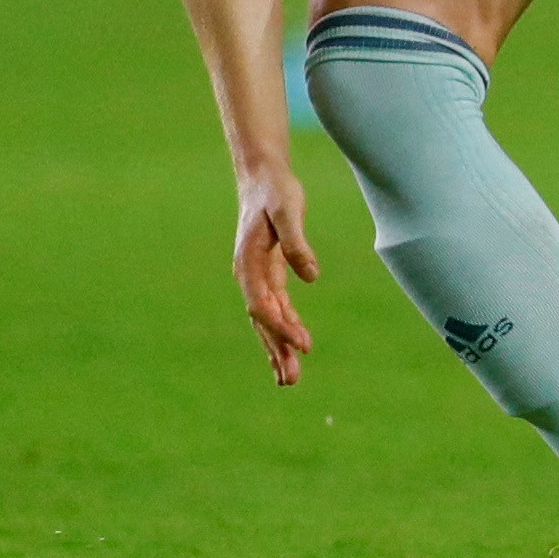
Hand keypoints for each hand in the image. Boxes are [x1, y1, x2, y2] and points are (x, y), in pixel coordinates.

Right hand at [235, 170, 319, 386]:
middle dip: (276, 350)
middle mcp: (248, 275)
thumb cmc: (276, 191)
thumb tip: (310, 276)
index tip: (303, 344)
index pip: (263, 304)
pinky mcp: (268, 273)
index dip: (282, 326)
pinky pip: (274, 308)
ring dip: (278, 346)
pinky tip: (294, 345)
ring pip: (267, 319)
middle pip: (262, 320)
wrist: (262, 177)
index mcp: (248, 263)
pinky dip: (284, 327)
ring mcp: (256, 277)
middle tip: (291, 380)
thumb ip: (297, 243)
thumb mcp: (289, 210)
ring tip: (290, 377)